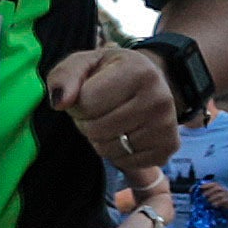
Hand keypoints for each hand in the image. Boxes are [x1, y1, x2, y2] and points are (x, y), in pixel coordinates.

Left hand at [43, 44, 181, 174]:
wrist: (146, 83)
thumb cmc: (110, 73)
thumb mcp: (84, 64)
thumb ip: (64, 77)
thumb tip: (59, 103)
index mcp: (139, 71)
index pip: (87, 102)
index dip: (77, 103)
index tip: (86, 94)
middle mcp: (159, 99)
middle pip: (97, 129)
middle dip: (87, 122)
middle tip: (98, 110)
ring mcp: (167, 126)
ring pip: (109, 150)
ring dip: (100, 139)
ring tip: (111, 119)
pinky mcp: (168, 148)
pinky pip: (125, 163)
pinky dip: (117, 153)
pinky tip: (125, 133)